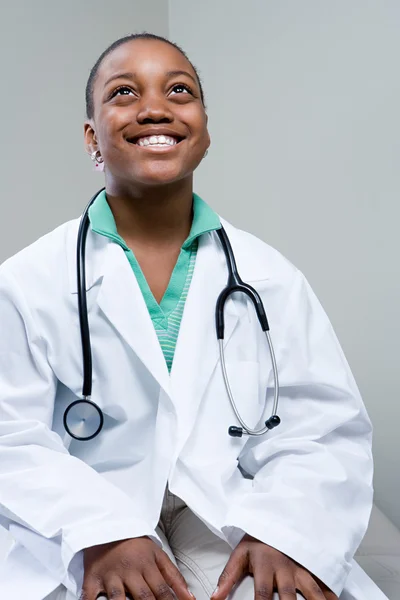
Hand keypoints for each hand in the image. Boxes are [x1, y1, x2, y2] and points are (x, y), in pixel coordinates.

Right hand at [81, 536, 194, 599]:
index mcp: (147, 564)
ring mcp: (110, 575)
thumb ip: (173, 576)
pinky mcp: (92, 578)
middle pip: (144, 597)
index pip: (162, 590)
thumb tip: (189, 597)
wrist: (108, 524)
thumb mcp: (157, 554)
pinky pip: (89, 595)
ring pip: (118, 599)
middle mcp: (129, 570)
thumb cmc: (135, 544)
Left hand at [211, 534, 337, 599]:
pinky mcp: (312, 566)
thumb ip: (228, 577)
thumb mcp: (239, 554)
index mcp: (265, 566)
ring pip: (311, 589)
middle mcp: (284, 568)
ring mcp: (301, 567)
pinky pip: (324, 582)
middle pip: (289, 595)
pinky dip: (331, 594)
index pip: (262, 594)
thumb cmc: (257, 541)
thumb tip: (214, 598)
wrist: (275, 518)